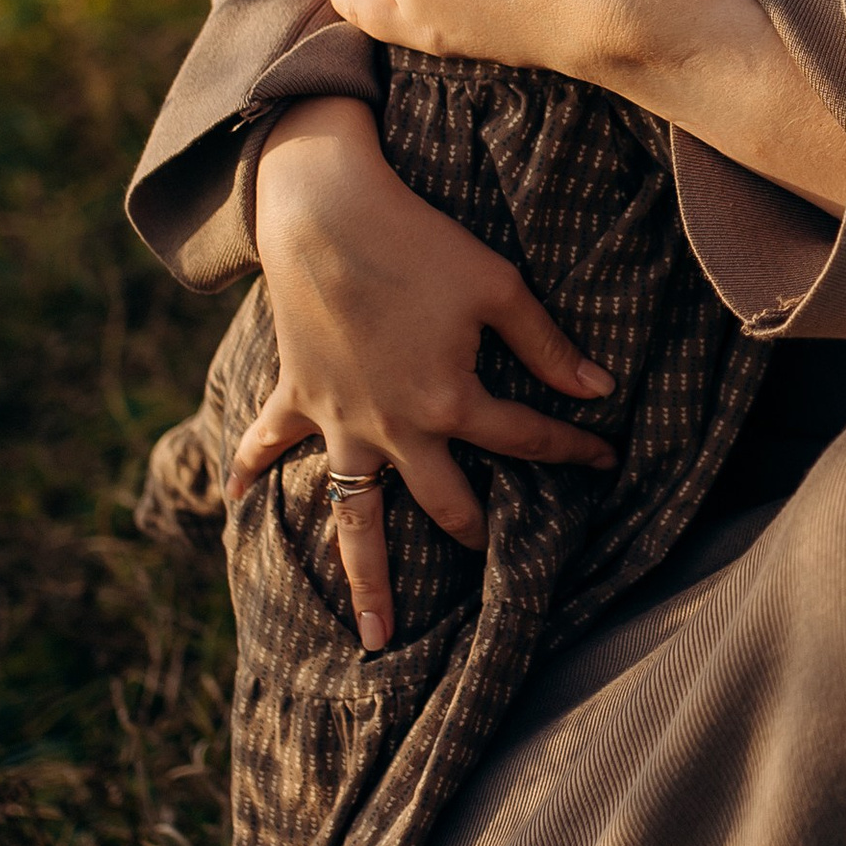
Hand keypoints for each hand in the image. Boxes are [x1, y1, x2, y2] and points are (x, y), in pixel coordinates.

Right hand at [231, 98, 614, 647]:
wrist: (324, 209)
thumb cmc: (420, 241)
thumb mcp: (500, 286)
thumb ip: (547, 345)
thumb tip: (599, 389)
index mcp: (450, 401)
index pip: (527, 440)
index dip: (574, 450)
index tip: (609, 460)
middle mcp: (394, 428)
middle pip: (446, 504)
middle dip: (480, 537)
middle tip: (501, 568)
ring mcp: (338, 421)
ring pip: (353, 515)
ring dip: (365, 577)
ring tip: (377, 637)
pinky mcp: (296, 395)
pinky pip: (264, 444)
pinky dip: (247, 472)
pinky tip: (236, 507)